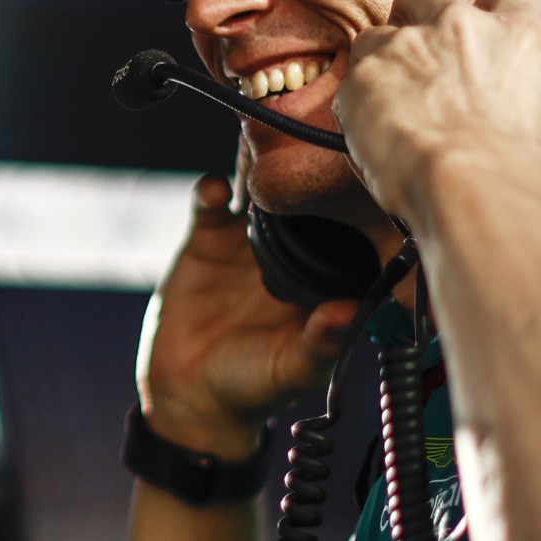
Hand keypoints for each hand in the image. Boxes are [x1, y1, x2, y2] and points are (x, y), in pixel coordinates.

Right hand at [135, 142, 358, 459]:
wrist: (188, 397)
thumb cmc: (252, 389)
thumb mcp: (292, 370)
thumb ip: (321, 343)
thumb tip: (351, 312)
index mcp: (322, 276)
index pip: (346, 228)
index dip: (348, 202)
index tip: (352, 176)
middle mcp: (292, 251)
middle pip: (304, 196)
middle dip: (305, 170)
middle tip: (307, 143)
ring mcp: (249, 241)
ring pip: (260, 186)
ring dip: (260, 166)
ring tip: (261, 148)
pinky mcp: (207, 238)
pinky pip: (212, 199)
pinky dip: (214, 188)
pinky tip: (218, 193)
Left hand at [335, 0, 540, 229]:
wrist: (472, 190)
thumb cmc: (520, 178)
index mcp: (517, 39)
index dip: (500, 1)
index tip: (491, 20)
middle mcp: (460, 28)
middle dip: (419, 13)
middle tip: (423, 56)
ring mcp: (406, 46)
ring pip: (377, 35)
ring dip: (382, 62)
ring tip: (388, 105)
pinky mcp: (363, 76)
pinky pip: (351, 84)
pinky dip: (356, 105)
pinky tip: (369, 137)